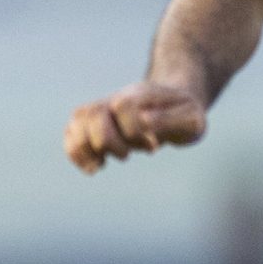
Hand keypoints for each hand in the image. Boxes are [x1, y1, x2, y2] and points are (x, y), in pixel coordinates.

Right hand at [64, 80, 208, 173]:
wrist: (174, 104)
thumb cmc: (184, 114)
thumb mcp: (192, 119)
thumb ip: (171, 120)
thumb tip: (144, 121)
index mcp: (140, 95)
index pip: (124, 106)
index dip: (134, 130)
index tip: (152, 146)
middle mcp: (115, 100)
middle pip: (92, 114)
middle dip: (107, 141)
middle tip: (126, 156)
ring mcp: (102, 111)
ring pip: (76, 123)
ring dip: (85, 149)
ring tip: (101, 165)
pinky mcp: (93, 124)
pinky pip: (71, 134)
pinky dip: (75, 153)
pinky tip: (94, 167)